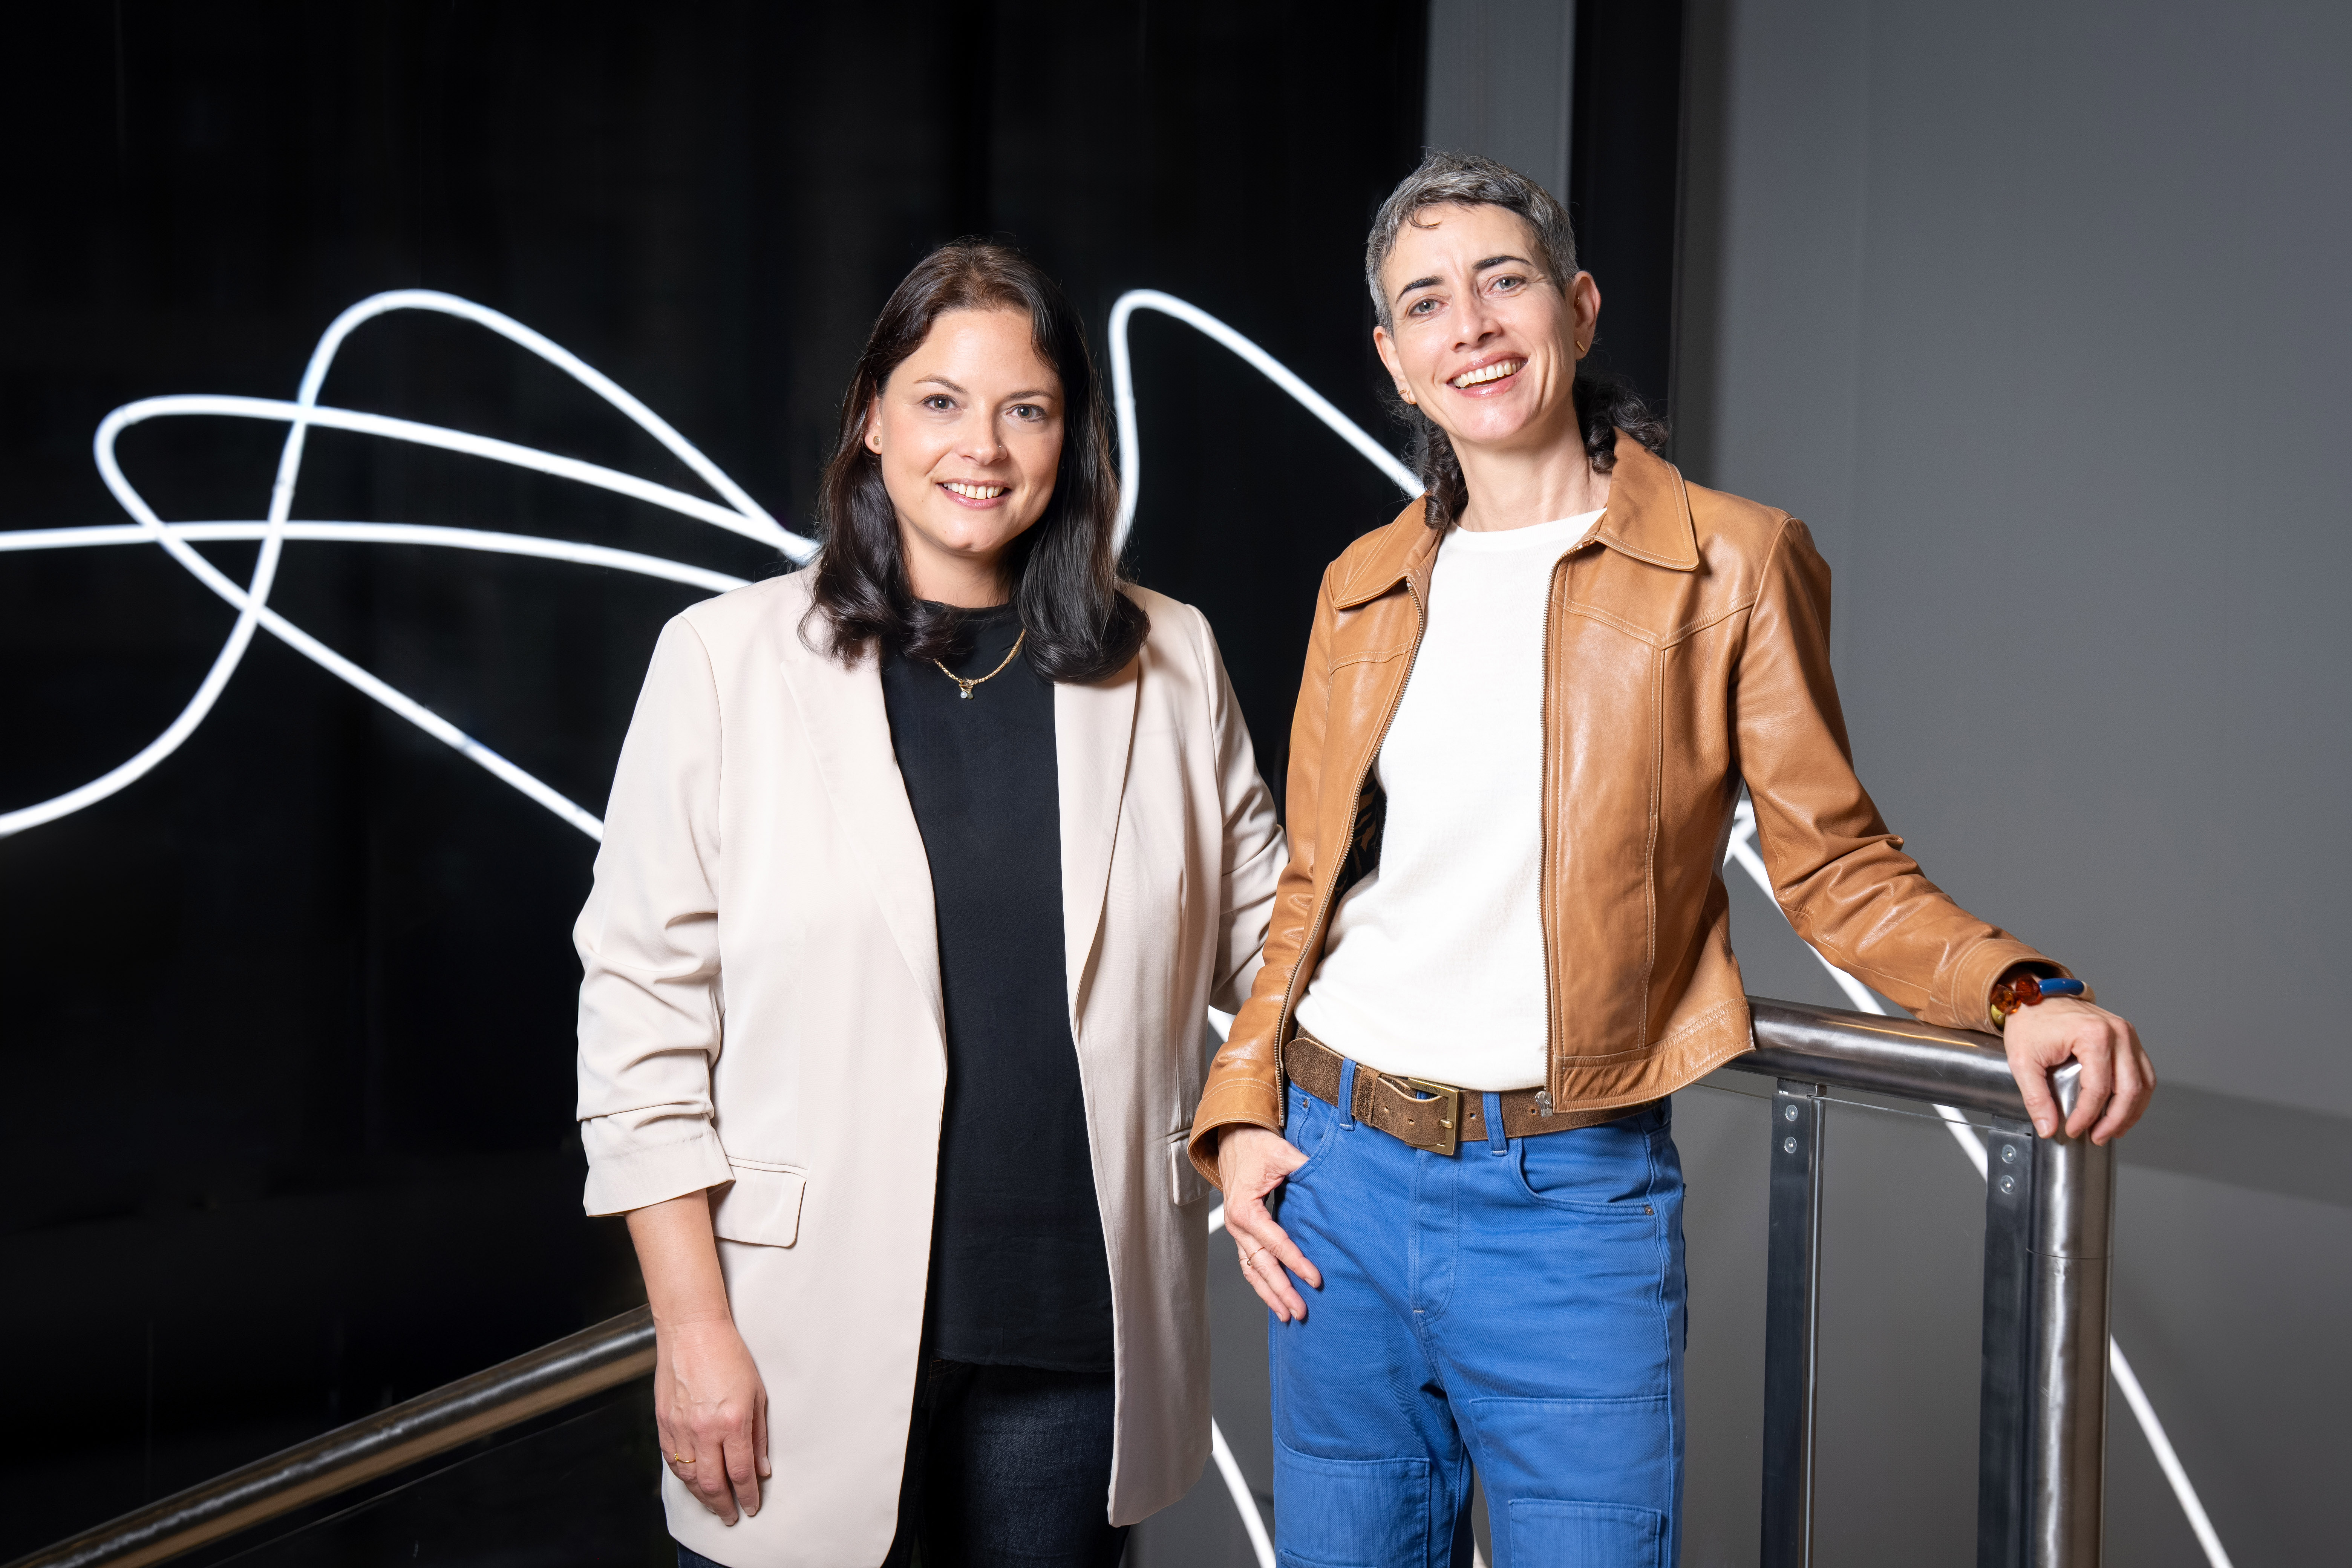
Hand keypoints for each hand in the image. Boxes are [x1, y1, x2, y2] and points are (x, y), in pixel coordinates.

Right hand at [653, 1314, 770, 1524]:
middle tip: (730, 1516)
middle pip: (713, 1484)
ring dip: (702, 1497)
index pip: (741, 1473)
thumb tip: (761, 1468)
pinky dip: (684, 1477)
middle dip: (723, 1506)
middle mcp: (704, 1429)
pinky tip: (692, 1482)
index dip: (747, 1496)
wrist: (692, 1331)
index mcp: (732, 1421)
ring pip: (689, 1478)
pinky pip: (672, 1460)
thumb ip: (758, 1435)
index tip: (752, 1506)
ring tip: (713, 1504)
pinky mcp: (663, 1423)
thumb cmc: (728, 1354)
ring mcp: (680, 1427)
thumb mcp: (757, 1393)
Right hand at [1217, 1125, 1323, 1322]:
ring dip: (1269, 1294)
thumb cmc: (1255, 1146)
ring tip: (1288, 1315)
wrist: (1232, 1137)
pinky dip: (1261, 1283)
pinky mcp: (1241, 1232)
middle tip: (1301, 1310)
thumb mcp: (1282, 1153)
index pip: (1275, 1243)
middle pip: (1260, 1265)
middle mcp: (1236, 1224)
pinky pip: (1249, 1263)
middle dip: (1281, 1290)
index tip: (1316, 1280)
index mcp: (1245, 1209)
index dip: (1297, 1263)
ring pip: (1251, 1270)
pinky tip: (1274, 1298)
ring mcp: (1236, 1231)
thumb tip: (1333, 1179)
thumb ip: (1306, 1168)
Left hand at [2003, 996, 2153, 1144]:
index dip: (2087, 1116)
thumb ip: (2036, 1097)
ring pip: (2143, 1083)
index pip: (2098, 1089)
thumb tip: (2048, 1128)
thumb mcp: (2023, 1061)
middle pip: (2129, 1089)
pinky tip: (2124, 1110)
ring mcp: (2127, 1034)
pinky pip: (2143, 1072)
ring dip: (2131, 1112)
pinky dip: (2137, 1095)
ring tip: (2112, 1130)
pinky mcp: (2128, 1038)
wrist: (2035, 997)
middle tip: (2098, 1137)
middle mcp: (2118, 1033)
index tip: (2074, 1129)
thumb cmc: (2030, 1022)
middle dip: (2115, 1120)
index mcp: (2093, 1036)